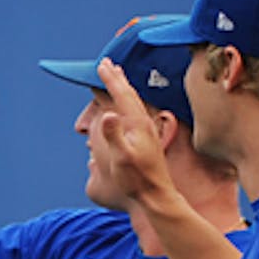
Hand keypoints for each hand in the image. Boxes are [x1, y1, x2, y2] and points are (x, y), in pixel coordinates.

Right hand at [94, 58, 177, 202]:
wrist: (157, 195)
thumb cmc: (137, 179)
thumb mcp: (122, 158)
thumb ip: (114, 135)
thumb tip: (106, 114)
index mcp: (137, 124)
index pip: (122, 95)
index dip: (111, 79)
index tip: (102, 65)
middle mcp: (144, 124)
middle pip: (129, 94)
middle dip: (117, 78)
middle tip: (107, 63)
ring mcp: (146, 131)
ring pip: (133, 102)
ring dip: (123, 88)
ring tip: (117, 78)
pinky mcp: (146, 139)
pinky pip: (135, 112)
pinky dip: (128, 102)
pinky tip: (126, 107)